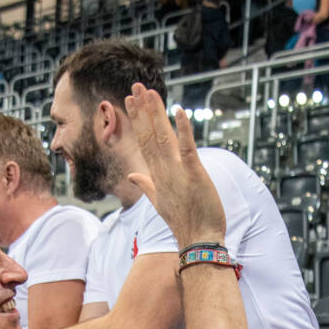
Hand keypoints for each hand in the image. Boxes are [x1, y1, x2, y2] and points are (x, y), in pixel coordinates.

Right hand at [123, 83, 226, 246]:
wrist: (198, 240)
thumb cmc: (183, 222)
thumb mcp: (159, 202)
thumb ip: (145, 185)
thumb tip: (132, 175)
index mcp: (156, 176)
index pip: (143, 142)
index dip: (137, 120)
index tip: (129, 101)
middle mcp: (163, 171)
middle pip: (149, 135)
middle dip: (141, 110)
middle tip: (135, 87)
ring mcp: (177, 173)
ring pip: (163, 138)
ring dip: (156, 114)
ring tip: (149, 93)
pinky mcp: (195, 174)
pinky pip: (187, 148)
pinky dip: (183, 129)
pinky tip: (179, 111)